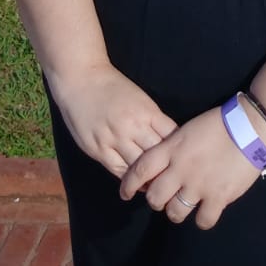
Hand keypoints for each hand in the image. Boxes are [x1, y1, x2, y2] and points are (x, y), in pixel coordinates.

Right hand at [51, 64, 176, 177]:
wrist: (81, 79)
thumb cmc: (113, 87)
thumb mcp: (139, 98)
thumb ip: (152, 119)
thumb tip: (167, 141)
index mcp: (146, 111)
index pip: (171, 136)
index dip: (178, 149)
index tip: (183, 158)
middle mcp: (132, 126)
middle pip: (156, 154)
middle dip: (165, 167)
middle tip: (173, 179)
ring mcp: (114, 139)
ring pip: (138, 166)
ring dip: (148, 177)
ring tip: (156, 186)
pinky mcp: (98, 149)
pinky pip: (118, 170)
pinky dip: (129, 179)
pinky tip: (135, 184)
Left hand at [120, 106, 265, 230]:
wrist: (250, 126)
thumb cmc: (218, 124)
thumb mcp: (187, 130)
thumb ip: (172, 148)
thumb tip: (162, 165)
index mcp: (172, 149)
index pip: (140, 169)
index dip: (129, 184)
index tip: (125, 194)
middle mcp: (180, 169)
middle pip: (155, 197)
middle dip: (156, 201)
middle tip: (164, 198)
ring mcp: (199, 185)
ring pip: (174, 213)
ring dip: (176, 212)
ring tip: (184, 206)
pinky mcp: (218, 197)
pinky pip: (203, 221)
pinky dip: (203, 219)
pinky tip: (207, 211)